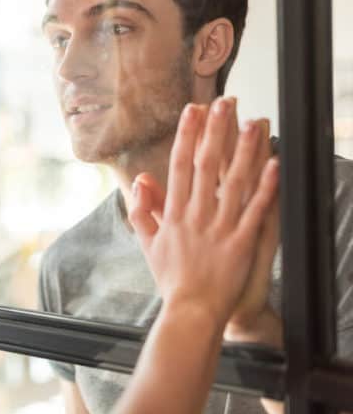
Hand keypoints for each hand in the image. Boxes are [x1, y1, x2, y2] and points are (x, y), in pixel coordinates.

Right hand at [129, 99, 278, 327]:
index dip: (187, 135)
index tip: (194, 110)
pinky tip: (275, 164)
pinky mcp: (242, 242)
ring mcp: (219, 227)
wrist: (191, 311)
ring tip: (254, 122)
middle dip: (216, 131)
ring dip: (244, 150)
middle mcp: (195, 215)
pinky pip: (256, 210)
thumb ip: (141, 210)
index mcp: (173, 213)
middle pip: (206, 164)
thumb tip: (139, 179)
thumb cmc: (171, 279)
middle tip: (225, 103)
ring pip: (233, 181)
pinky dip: (266, 187)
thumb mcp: (147, 243)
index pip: (179, 165)